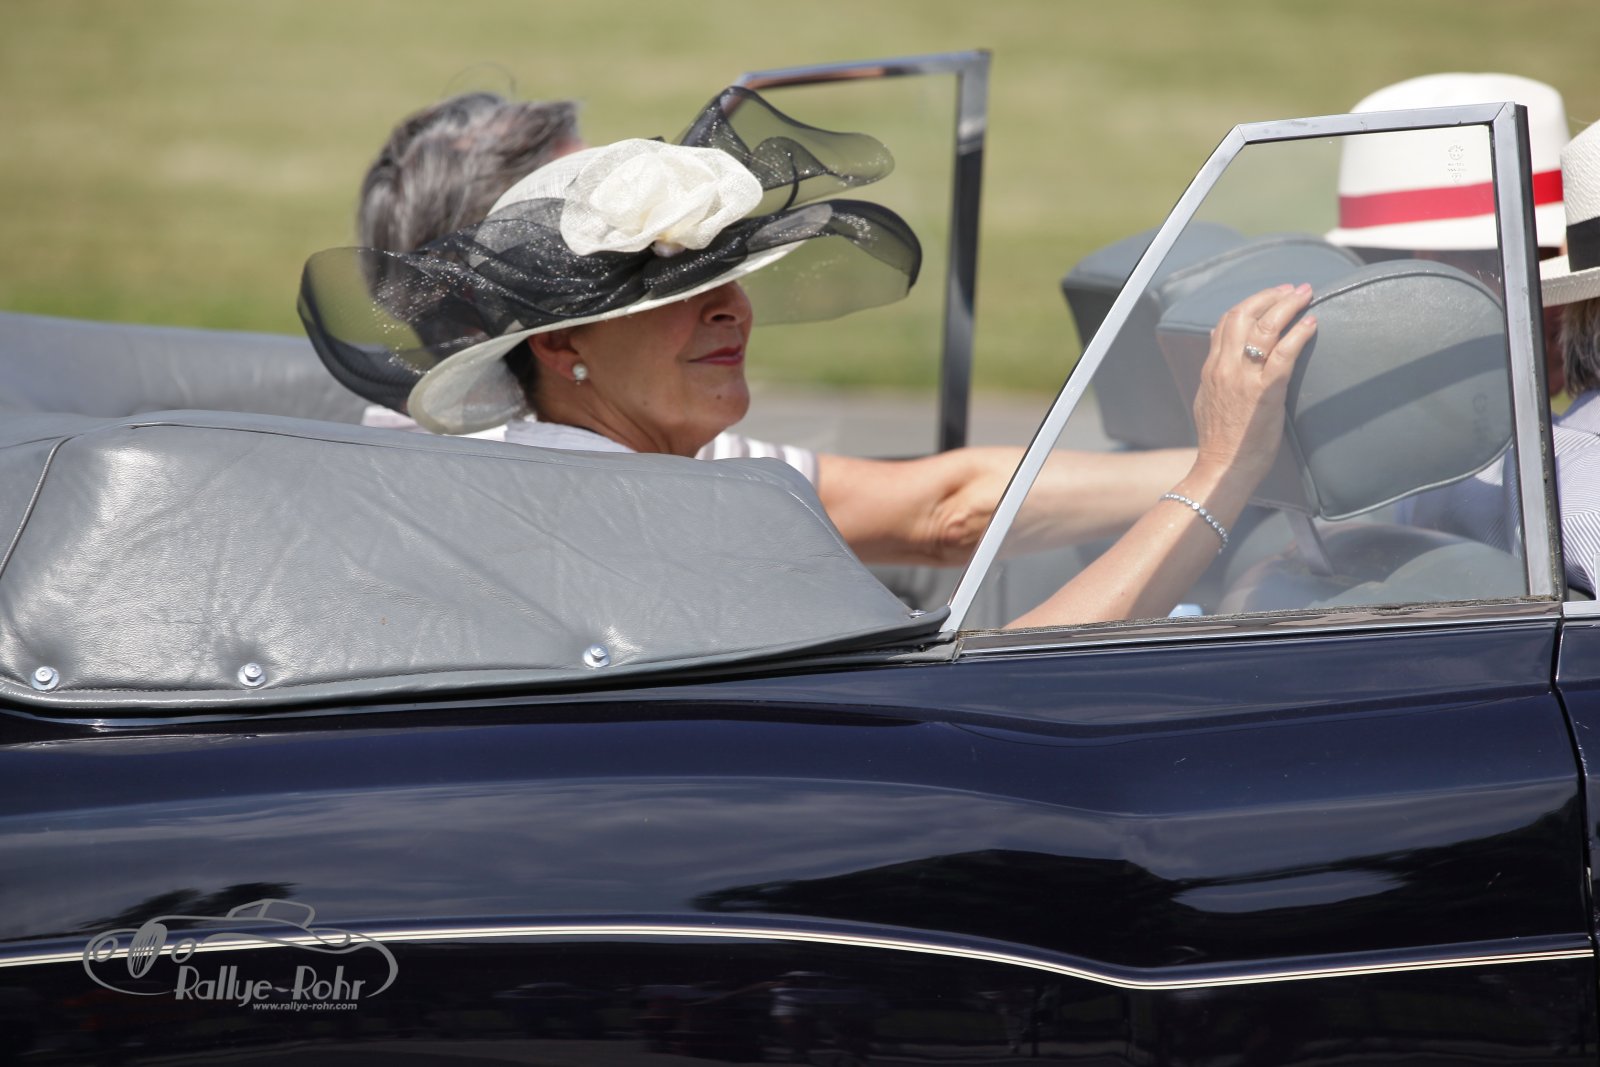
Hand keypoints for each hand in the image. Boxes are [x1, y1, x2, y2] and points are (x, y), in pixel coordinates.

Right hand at [1192, 284, 1317, 485]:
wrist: (1222, 468)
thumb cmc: (1220, 441)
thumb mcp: (1208, 400)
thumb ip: (1216, 374)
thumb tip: (1220, 353)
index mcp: (1211, 369)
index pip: (1225, 322)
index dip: (1250, 303)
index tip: (1271, 296)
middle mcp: (1225, 367)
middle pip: (1242, 314)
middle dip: (1269, 296)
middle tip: (1293, 289)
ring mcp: (1244, 379)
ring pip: (1263, 327)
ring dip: (1287, 306)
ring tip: (1306, 296)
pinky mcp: (1265, 393)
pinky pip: (1283, 354)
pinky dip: (1299, 333)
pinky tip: (1311, 323)